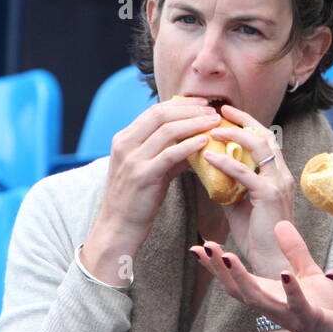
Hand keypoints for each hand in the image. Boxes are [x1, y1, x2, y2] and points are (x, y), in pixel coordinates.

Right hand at [83, 97, 219, 281]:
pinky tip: (205, 142)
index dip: (181, 105)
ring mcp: (132, 159)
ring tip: (214, 122)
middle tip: (212, 110)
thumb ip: (168, 152)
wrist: (118, 227)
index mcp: (124, 138)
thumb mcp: (149, 168)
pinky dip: (189, 145)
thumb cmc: (137, 198)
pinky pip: (170, 154)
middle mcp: (125, 144)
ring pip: (168, 131)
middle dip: (190, 110)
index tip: (203, 104)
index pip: (155, 111)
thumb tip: (197, 140)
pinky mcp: (143, 175)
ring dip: (195, 123)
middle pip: (161, 115)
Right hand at [190, 221, 332, 331]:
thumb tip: (279, 224)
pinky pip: (298, 305)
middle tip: (205, 247)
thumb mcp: (309, 274)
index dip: (218, 265)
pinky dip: (290, 290)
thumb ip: (294, 251)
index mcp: (273, 295)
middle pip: (240, 289)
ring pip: (259, 299)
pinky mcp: (313, 319)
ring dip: (243, 279)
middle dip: (221, 270)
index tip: (199, 246)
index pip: (238, 281)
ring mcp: (291, 315)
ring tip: (230, 256)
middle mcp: (275, 308)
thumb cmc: (328, 310)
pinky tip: (284, 274)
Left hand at [198, 104, 292, 274]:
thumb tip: (208, 168)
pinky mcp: (269, 195)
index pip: (265, 139)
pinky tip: (209, 157)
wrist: (271, 260)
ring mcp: (278, 183)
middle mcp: (282, 174)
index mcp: (278, 174)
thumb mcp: (239, 202)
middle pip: (265, 135)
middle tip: (220, 109)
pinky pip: (245, 172)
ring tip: (212, 129)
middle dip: (243, 120)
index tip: (226, 113)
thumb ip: (229, 184)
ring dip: (235, 134)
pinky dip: (226, 162)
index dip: (247, 123)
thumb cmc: (256, 234)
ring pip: (259, 146)